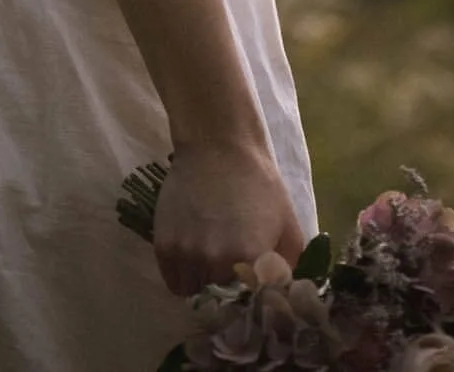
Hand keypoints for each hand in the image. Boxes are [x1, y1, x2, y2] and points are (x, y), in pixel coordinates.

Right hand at [152, 140, 304, 298]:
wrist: (218, 145)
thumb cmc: (259, 183)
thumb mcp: (288, 224)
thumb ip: (289, 268)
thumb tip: (282, 296)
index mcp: (249, 260)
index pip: (250, 308)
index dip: (252, 305)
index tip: (252, 298)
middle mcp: (215, 263)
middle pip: (221, 304)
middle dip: (229, 297)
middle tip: (232, 281)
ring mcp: (186, 254)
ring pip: (195, 295)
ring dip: (204, 288)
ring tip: (212, 268)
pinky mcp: (164, 245)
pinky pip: (173, 281)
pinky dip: (183, 278)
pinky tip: (194, 260)